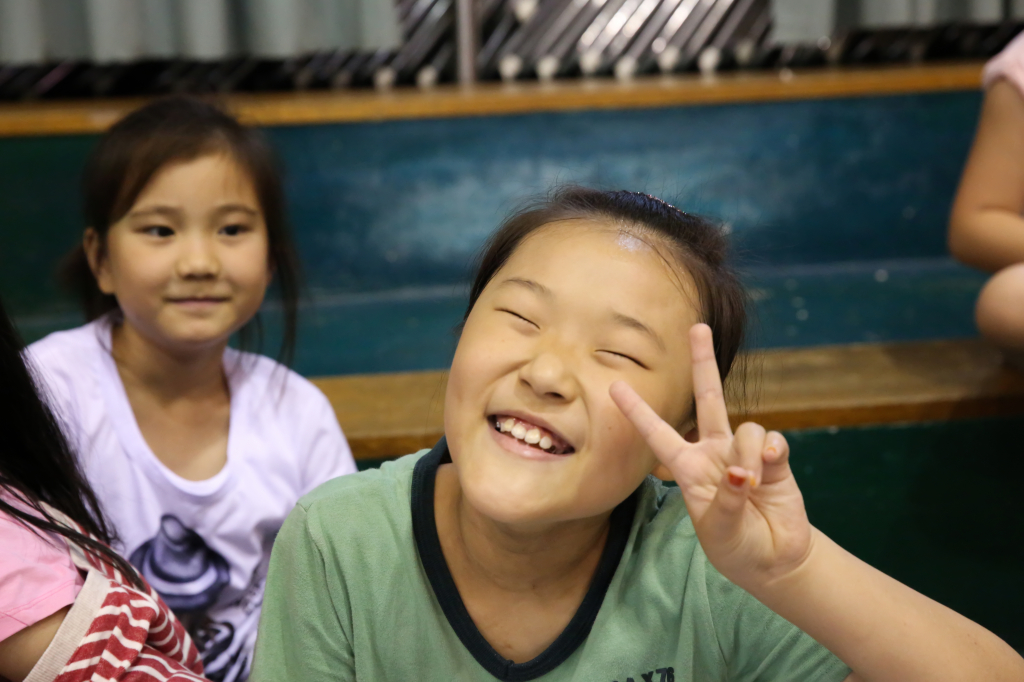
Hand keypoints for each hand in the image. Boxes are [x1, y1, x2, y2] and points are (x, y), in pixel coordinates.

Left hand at [610, 323, 812, 589]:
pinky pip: (772, 439)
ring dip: (749, 455)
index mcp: (687, 469)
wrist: (774, 560)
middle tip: (697, 327)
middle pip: (708, 398)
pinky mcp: (774, 459)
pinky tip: (770, 470)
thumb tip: (743, 470)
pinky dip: (771, 452)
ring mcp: (743, 452)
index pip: (658, 434)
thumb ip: (727, 499)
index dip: (638, 412)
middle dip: (703, 362)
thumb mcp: (720, 530)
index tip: (615, 387)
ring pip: (745, 428)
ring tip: (752, 487)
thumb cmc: (735, 547)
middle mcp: (713, 453)